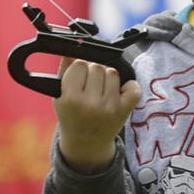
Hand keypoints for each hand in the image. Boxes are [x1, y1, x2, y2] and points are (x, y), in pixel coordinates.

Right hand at [53, 57, 140, 173]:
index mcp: (70, 99)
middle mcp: (90, 104)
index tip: (78, 77)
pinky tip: (120, 92)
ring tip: (101, 90)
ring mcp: (109, 108)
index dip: (78, 69)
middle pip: (97, 67)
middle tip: (89, 86)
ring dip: (108, 77)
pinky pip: (133, 86)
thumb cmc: (72, 116)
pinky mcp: (124, 111)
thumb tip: (71, 48)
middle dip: (93, 72)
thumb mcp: (60, 96)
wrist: (86, 145)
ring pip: (113, 72)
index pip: (78, 65)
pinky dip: (129, 86)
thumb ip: (64, 71)